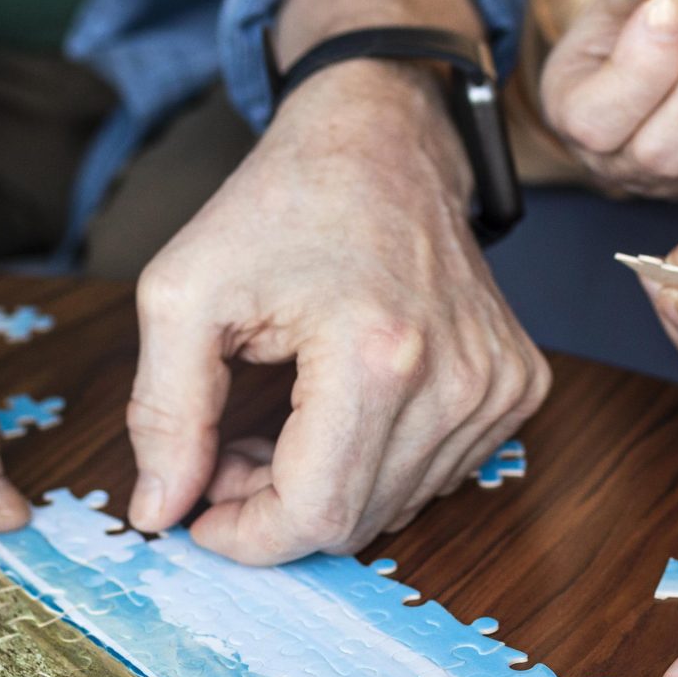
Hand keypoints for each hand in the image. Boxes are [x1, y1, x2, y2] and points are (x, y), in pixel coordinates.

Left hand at [125, 59, 549, 562]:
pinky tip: (339, 409)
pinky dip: (376, 463)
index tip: (200, 509)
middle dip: (276, 508)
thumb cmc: (281, 204)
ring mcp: (496, 385)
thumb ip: (163, 413)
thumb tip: (160, 512)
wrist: (380, 140)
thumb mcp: (183, 293)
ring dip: (325, 487)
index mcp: (377, 356)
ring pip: (396, 505)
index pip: (317, 514)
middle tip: (227, 451)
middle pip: (357, 520)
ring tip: (280, 420)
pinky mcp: (517, 384)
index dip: (248, 536)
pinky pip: (436, 474)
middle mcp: (456, 380)